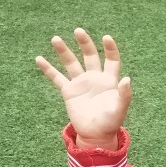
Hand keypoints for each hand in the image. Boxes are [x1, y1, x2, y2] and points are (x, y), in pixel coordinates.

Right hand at [36, 28, 130, 150]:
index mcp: (109, 80)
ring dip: (63, 51)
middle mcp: (94, 78)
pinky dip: (48, 69)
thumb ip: (124, 94)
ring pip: (71, 63)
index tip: (106, 37)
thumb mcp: (120, 109)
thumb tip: (126, 79)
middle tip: (78, 31)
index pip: (111, 60)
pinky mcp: (69, 91)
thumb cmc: (111, 122)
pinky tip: (39, 59)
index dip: (110, 48)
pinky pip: (57, 78)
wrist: (96, 135)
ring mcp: (81, 83)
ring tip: (55, 39)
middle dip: (85, 43)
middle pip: (90, 56)